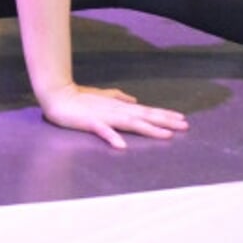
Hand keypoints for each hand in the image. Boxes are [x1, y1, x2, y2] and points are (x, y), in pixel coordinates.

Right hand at [38, 83, 187, 148]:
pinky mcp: (90, 122)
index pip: (146, 111)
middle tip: (185, 126)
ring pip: (131, 123)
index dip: (164, 115)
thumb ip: (118, 97)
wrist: (57, 96)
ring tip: (166, 135)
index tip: (182, 119)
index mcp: (119, 106)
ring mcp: (104, 116)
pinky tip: (122, 146)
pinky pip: (103, 131)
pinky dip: (113, 137)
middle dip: (166, 121)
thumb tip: (134, 100)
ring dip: (149, 129)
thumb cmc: (79, 97)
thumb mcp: (102, 96)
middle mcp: (116, 110)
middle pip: (145, 116)